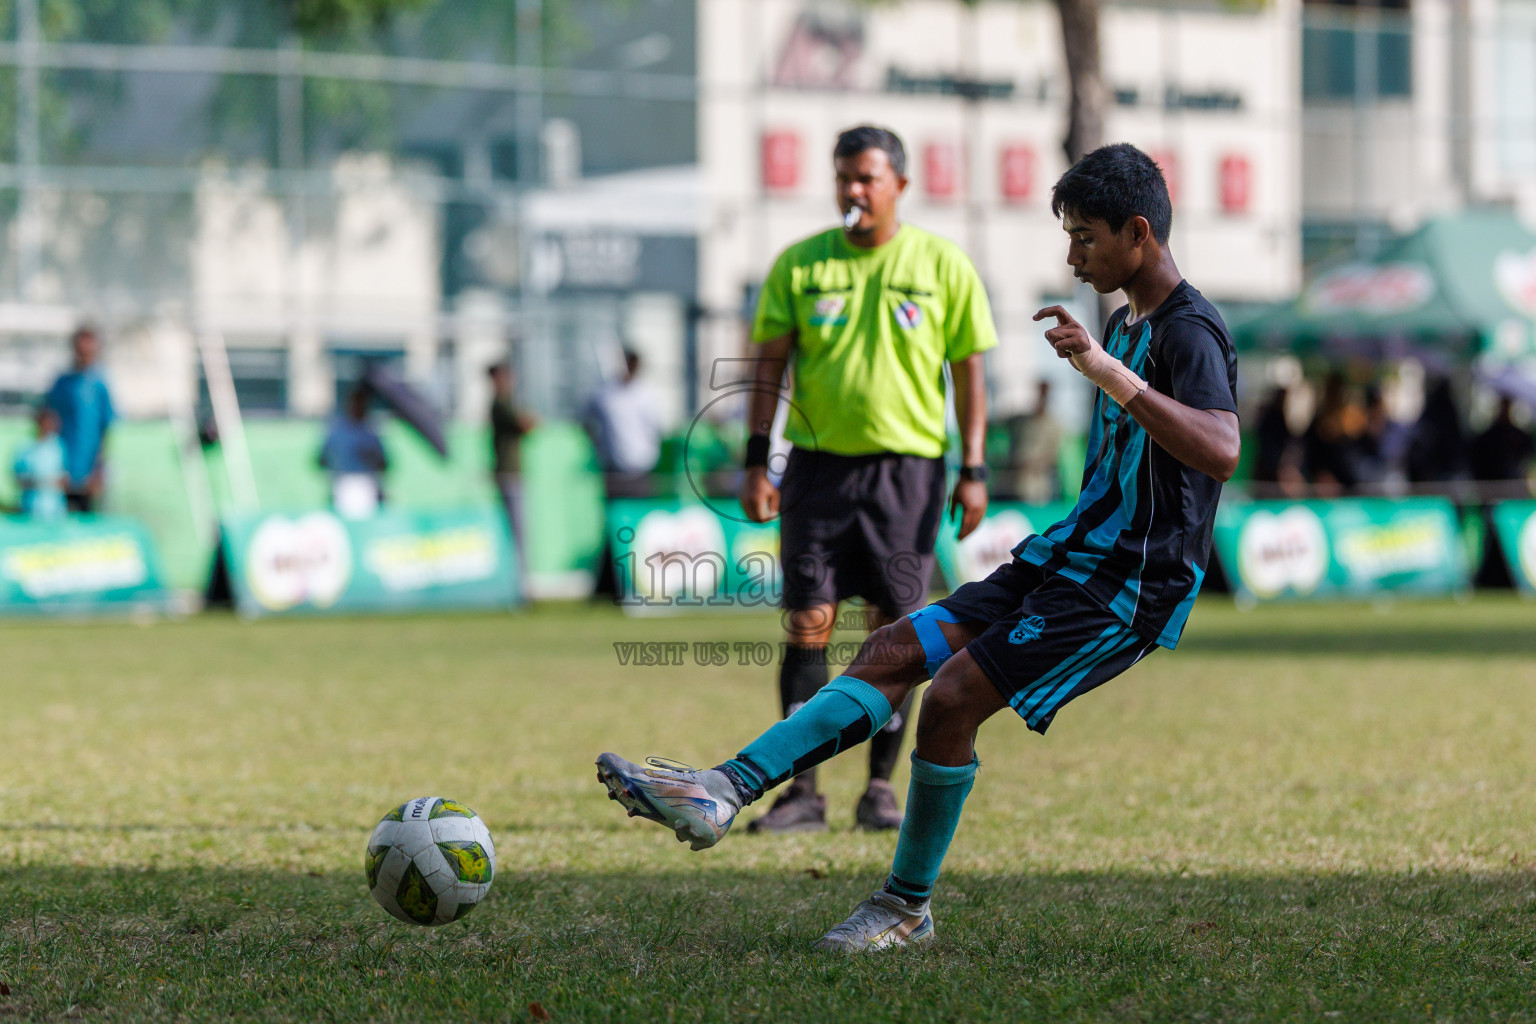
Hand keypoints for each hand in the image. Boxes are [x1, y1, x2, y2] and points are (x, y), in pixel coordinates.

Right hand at [738, 467, 779, 522]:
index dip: (768, 520)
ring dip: (757, 517)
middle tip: (769, 517)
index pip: (761, 518)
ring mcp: (743, 501)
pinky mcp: (741, 500)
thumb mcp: (774, 492)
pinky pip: (746, 511)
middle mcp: (748, 502)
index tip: (773, 517)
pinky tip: (758, 508)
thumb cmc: (766, 482)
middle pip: (755, 519)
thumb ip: (774, 505)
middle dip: (762, 520)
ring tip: (765, 513)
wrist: (753, 472)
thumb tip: (774, 516)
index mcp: (757, 499)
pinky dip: (752, 513)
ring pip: (750, 516)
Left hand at [949, 478, 987, 539]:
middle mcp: (978, 509)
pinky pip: (981, 518)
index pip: (965, 525)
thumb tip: (952, 523)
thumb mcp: (954, 498)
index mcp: (969, 508)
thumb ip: (953, 511)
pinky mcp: (985, 505)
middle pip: (972, 526)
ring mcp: (983, 507)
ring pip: (978, 523)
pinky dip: (976, 524)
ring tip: (965, 535)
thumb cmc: (961, 486)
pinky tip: (971, 527)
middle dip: (966, 534)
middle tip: (960, 540)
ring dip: (971, 531)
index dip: (961, 533)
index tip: (956, 538)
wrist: (973, 476)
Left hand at [1032, 305, 1146, 406]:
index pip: (1058, 310)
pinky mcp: (1080, 341)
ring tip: (1068, 352)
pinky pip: (1059, 345)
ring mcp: (1079, 332)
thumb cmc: (1076, 354)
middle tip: (1063, 349)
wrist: (1094, 364)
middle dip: (1051, 343)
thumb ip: (1056, 335)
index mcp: (1071, 323)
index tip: (1034, 318)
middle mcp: (1075, 325)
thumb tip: (1049, 333)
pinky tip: (1070, 355)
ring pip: (1052, 336)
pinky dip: (1060, 353)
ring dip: (1056, 348)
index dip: (1045, 311)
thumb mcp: (1064, 342)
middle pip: (1050, 332)